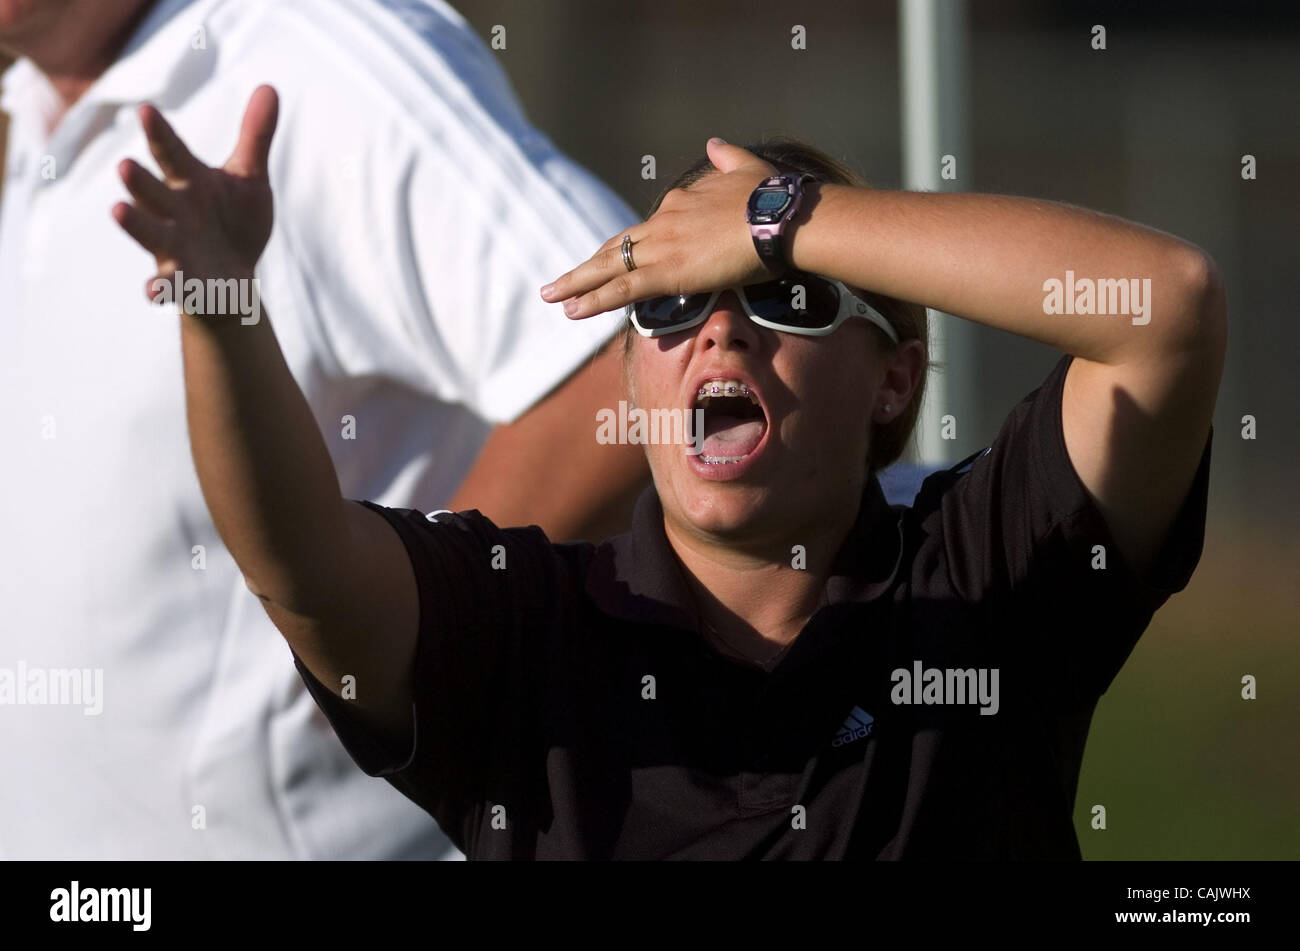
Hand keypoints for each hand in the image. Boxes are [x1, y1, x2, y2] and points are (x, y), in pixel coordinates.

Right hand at [112, 85, 279, 311]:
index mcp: (188, 181)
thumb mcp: (248, 179)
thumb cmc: (234, 222)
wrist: (232, 280)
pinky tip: (152, 293)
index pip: (172, 153)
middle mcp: (173, 211)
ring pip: (150, 233)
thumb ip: (255, 137)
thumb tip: (270, 87)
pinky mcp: (180, 282)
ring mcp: (173, 247)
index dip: (159, 133)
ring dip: (136, 223)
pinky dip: (159, 288)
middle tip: (125, 165)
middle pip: (153, 192)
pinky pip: (165, 286)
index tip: (146, 110)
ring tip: (118, 211)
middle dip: (140, 181)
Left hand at [540, 138, 776, 317]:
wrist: (778, 218)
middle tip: (560, 281)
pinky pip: (620, 289)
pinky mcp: (666, 272)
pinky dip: (593, 299)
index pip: (646, 230)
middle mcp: (662, 222)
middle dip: (586, 265)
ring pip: (608, 267)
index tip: (615, 259)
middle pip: (616, 247)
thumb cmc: (771, 197)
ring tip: (553, 296)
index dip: (629, 247)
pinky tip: (573, 309)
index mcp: (680, 202)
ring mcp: (661, 247)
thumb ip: (727, 156)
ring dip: (577, 283)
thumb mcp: (747, 168)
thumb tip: (715, 142)